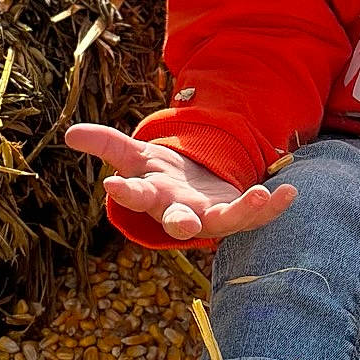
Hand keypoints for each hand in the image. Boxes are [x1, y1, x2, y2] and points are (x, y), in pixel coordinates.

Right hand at [64, 124, 297, 241]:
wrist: (194, 192)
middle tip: (184, 226)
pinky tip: (290, 191)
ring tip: (258, 194)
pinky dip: (274, 206)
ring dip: (242, 211)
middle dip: (180, 224)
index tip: (112, 186)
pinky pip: (258, 215)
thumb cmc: (162, 176)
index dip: (126, 193)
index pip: (136, 196)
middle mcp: (182, 212)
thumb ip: (107, 145)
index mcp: (154, 197)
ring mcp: (212, 218)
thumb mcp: (137, 158)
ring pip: (226, 222)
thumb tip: (69, 133)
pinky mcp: (239, 215)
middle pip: (178, 222)